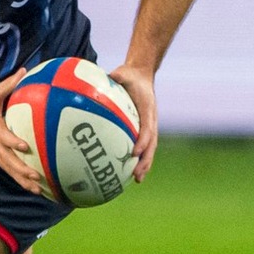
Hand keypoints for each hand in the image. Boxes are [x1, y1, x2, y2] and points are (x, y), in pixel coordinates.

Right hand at [0, 71, 53, 198]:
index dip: (13, 142)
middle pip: (8, 160)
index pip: (4, 137)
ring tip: (37, 190)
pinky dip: (18, 179)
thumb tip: (26, 70)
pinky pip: (6, 170)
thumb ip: (10, 84)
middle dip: (22, 170)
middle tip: (37, 177)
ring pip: (8, 169)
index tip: (26, 147)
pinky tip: (30, 187)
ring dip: (22, 180)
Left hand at [108, 62, 158, 182]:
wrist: (142, 75)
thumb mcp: (123, 73)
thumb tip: (103, 80)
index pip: (147, 128)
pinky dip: (138, 159)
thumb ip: (116, 77)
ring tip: (137, 180)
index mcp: (147, 109)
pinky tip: (127, 171)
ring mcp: (149, 126)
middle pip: (151, 145)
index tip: (135, 152)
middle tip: (137, 175)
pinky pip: (142, 146)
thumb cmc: (130, 76)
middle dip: (145, 161)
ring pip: (149, 149)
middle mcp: (151, 120)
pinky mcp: (144, 129)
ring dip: (144, 164)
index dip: (142, 141)